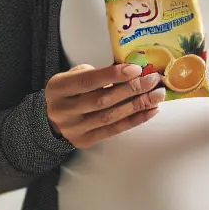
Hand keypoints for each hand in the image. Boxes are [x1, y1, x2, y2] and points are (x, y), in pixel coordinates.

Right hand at [46, 63, 164, 147]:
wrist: (51, 120)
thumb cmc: (70, 92)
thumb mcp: (74, 76)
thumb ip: (97, 74)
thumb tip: (133, 72)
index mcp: (59, 88)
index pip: (89, 81)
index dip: (113, 75)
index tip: (136, 69)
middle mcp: (64, 110)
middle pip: (102, 100)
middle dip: (132, 89)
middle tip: (153, 80)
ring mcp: (74, 129)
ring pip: (110, 116)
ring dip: (138, 105)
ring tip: (157, 95)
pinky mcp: (85, 141)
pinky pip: (114, 130)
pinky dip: (135, 120)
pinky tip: (151, 111)